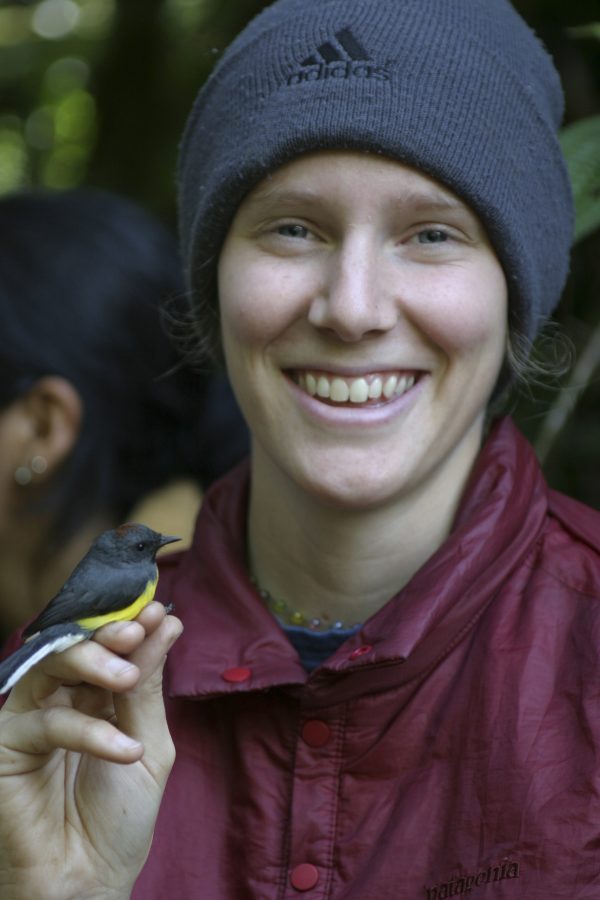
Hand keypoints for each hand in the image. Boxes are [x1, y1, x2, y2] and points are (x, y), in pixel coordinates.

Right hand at [0, 602, 181, 899]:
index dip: (130, 625)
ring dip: (91, 661)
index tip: (156, 612)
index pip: (108, 646)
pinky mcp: (7, 746)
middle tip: (136, 631)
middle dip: (107, 632)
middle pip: (75, 644)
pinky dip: (87, 731)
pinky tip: (125, 750)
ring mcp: (30, 718)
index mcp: (96, 694)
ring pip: (49, 665)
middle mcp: (60, 698)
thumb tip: (166, 622)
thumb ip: (149, 689)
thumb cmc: (118, 819)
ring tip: (128, 677)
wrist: (89, 883)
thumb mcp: (149, 746)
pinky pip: (44, 722)